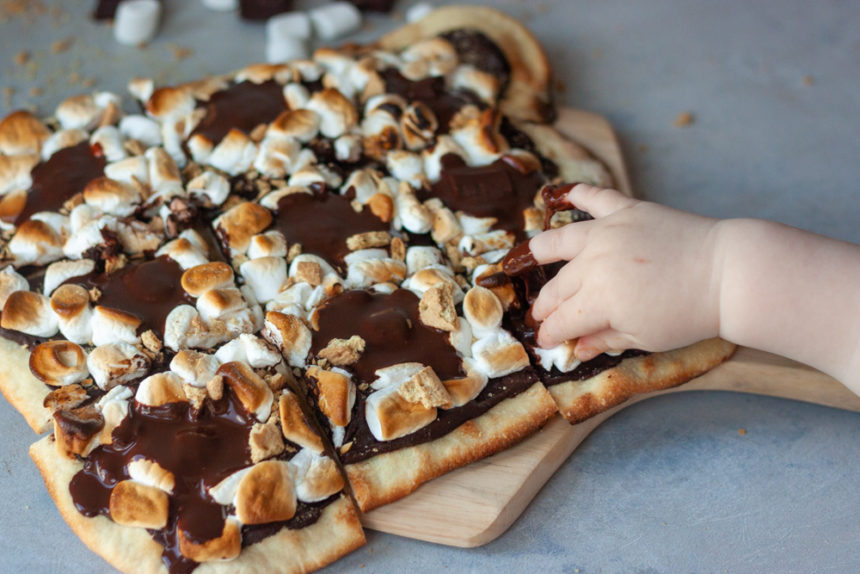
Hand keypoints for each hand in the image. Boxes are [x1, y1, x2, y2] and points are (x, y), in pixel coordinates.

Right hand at [529, 184, 722, 359]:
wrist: (727, 273)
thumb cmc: (689, 314)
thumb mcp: (645, 338)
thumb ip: (605, 340)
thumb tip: (577, 348)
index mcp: (597, 302)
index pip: (562, 321)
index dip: (551, 334)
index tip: (546, 342)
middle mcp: (593, 264)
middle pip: (558, 288)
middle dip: (546, 306)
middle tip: (542, 314)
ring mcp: (608, 233)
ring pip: (560, 241)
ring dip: (540, 251)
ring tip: (526, 257)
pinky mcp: (627, 210)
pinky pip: (596, 198)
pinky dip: (578, 194)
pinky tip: (562, 195)